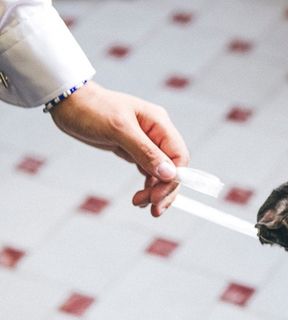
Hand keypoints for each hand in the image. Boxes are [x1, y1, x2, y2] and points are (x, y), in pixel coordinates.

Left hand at [50, 81, 188, 216]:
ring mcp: (147, 143)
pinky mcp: (134, 150)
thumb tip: (169, 174)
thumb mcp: (118, 130)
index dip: (173, 179)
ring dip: (155, 191)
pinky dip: (147, 186)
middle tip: (153, 209)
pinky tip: (140, 198)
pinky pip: (149, 172)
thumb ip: (146, 152)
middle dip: (164, 190)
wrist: (68, 102)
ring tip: (140, 204)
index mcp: (159, 124)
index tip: (157, 197)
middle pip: (173, 168)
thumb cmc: (92, 109)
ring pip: (161, 173)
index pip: (179, 156)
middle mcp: (157, 134)